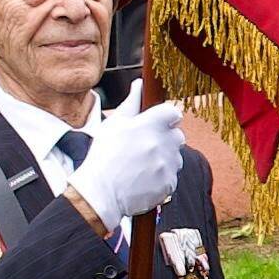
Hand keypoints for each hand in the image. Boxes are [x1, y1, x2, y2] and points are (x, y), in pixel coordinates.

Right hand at [66, 95, 187, 228]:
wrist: (101, 193)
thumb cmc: (103, 157)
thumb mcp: (113, 124)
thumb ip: (131, 103)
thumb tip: (139, 84)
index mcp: (151, 124)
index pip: (174, 113)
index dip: (167, 119)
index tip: (158, 125)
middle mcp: (163, 143)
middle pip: (178, 135)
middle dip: (166, 139)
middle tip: (145, 147)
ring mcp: (168, 164)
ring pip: (177, 156)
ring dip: (165, 158)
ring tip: (141, 165)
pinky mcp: (170, 183)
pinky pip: (173, 175)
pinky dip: (162, 177)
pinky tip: (144, 178)